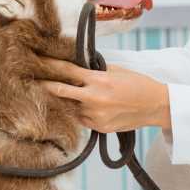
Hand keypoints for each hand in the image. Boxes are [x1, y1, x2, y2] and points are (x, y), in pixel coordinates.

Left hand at [37, 59, 170, 132]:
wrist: (156, 106)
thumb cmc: (138, 85)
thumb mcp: (116, 70)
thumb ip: (95, 71)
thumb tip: (77, 68)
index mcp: (98, 80)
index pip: (68, 71)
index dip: (50, 65)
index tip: (38, 61)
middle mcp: (94, 99)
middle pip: (60, 92)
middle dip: (46, 86)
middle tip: (33, 82)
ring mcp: (96, 115)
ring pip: (70, 108)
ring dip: (65, 102)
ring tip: (58, 96)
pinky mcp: (100, 128)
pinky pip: (81, 119)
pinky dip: (79, 113)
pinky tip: (81, 107)